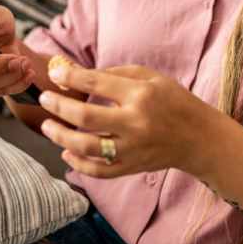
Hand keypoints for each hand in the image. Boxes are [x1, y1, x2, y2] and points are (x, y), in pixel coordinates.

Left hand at [38, 64, 217, 177]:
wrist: (198, 137)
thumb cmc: (173, 100)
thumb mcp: (150, 77)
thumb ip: (113, 74)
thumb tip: (74, 73)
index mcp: (140, 94)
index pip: (95, 83)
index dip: (69, 76)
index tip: (53, 72)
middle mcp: (135, 122)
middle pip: (85, 116)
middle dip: (58, 106)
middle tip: (44, 99)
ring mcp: (132, 148)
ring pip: (86, 147)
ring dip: (60, 136)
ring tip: (47, 126)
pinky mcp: (131, 167)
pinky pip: (98, 171)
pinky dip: (77, 164)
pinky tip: (66, 153)